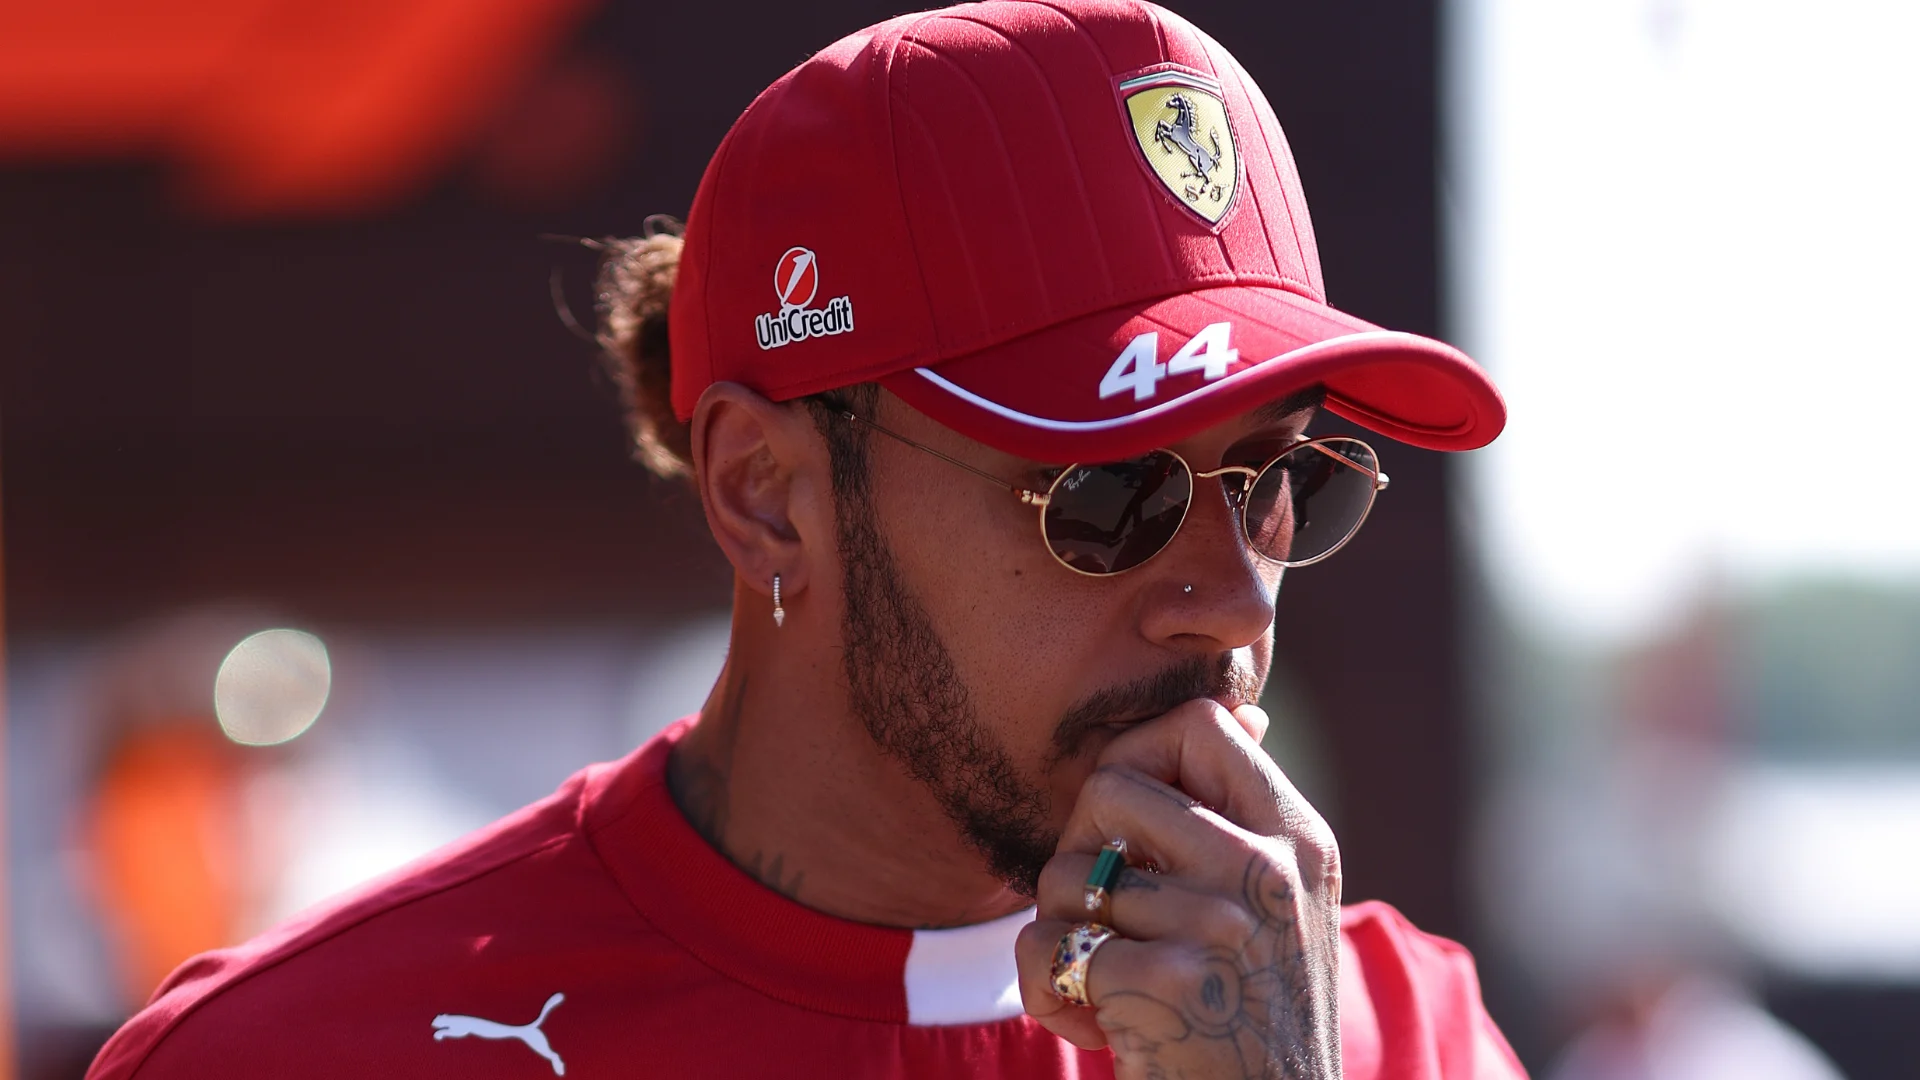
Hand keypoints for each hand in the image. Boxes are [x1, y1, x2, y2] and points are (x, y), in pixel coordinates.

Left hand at [1015, 699, 1342, 1079]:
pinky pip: (1049, 949)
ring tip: (1106, 987)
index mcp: (1298, 839)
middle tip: (1101, 914)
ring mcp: (1221, 926)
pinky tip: (1098, 1030)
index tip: (1127, 823)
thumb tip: (1243, 711)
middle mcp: (1269, 871)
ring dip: (1059, 936)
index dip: (1136, 754)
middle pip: (1109, 786)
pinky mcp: (1167, 984)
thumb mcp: (1279, 909)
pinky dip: (1048, 995)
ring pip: (1066, 874)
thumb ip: (1244, 819)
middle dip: (1076, 849)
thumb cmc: (1254, 1022)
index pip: (1199, 723)